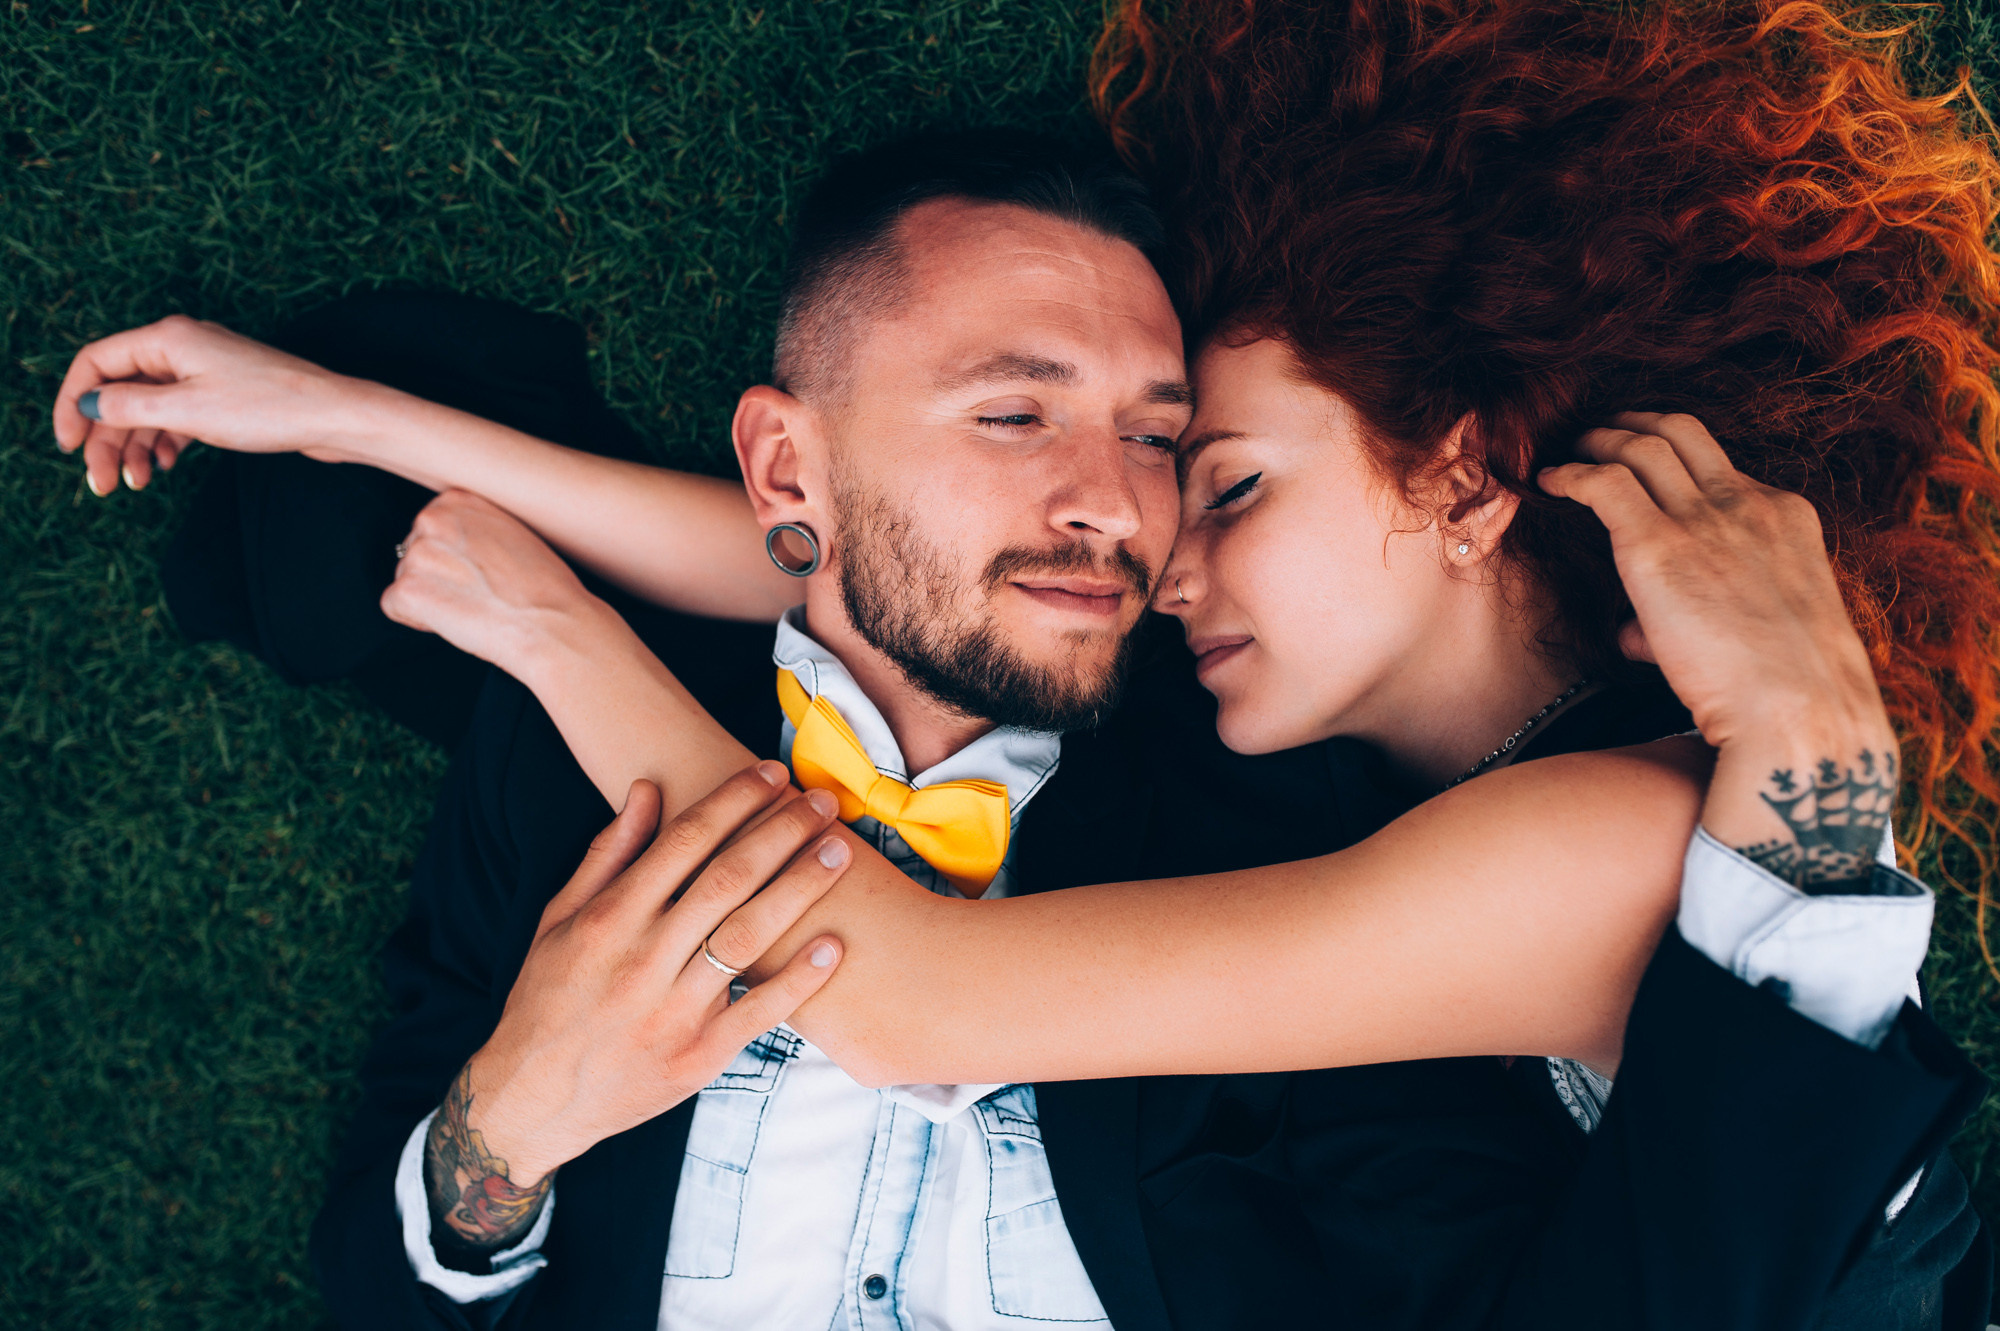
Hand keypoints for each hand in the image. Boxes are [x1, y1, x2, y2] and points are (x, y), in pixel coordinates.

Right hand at [52, 314, 360, 495]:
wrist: (336, 418)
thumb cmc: (270, 408)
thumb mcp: (187, 410)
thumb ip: (129, 406)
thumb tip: (89, 404)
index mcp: (168, 338)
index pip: (96, 362)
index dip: (73, 403)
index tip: (67, 445)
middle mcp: (184, 348)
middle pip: (121, 390)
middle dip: (106, 438)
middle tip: (99, 484)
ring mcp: (206, 372)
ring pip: (150, 408)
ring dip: (135, 446)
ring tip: (133, 484)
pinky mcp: (226, 395)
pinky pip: (179, 417)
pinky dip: (166, 442)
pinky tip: (163, 468)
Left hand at [380, 489, 602, 678]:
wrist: (555, 623)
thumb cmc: (546, 587)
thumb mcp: (513, 532)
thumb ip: (476, 528)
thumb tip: (457, 546)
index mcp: (458, 499)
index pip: (431, 529)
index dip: (454, 558)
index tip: (480, 572)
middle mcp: (433, 518)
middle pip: (414, 554)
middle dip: (438, 578)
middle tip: (477, 593)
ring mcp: (418, 553)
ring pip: (406, 580)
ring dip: (432, 599)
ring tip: (473, 607)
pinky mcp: (408, 590)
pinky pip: (395, 608)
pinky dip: (420, 621)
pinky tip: (457, 620)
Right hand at [427, 767, 850, 1248]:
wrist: (531, 1099)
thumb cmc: (547, 998)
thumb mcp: (559, 920)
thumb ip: (607, 855)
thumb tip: (647, 788)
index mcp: (609, 919)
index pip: (685, 841)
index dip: (734, 800)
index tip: (772, 772)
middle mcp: (642, 959)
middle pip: (727, 880)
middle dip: (781, 832)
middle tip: (822, 801)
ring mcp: (673, 1011)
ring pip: (748, 937)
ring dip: (800, 889)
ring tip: (840, 851)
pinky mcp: (697, 1057)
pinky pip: (758, 1013)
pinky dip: (798, 980)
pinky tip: (834, 945)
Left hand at [1541, 412, 1896, 885]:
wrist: (1802, 715)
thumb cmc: (1785, 696)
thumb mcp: (1761, 635)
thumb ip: (1696, 621)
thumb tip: (1632, 635)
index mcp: (1785, 518)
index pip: (1721, 467)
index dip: (1675, 459)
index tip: (1643, 465)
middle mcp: (1746, 504)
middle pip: (1681, 432)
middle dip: (1634, 423)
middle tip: (1601, 431)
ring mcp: (1704, 520)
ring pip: (1641, 446)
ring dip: (1598, 440)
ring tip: (1569, 448)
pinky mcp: (1658, 546)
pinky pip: (1604, 484)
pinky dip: (1572, 474)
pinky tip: (1549, 481)